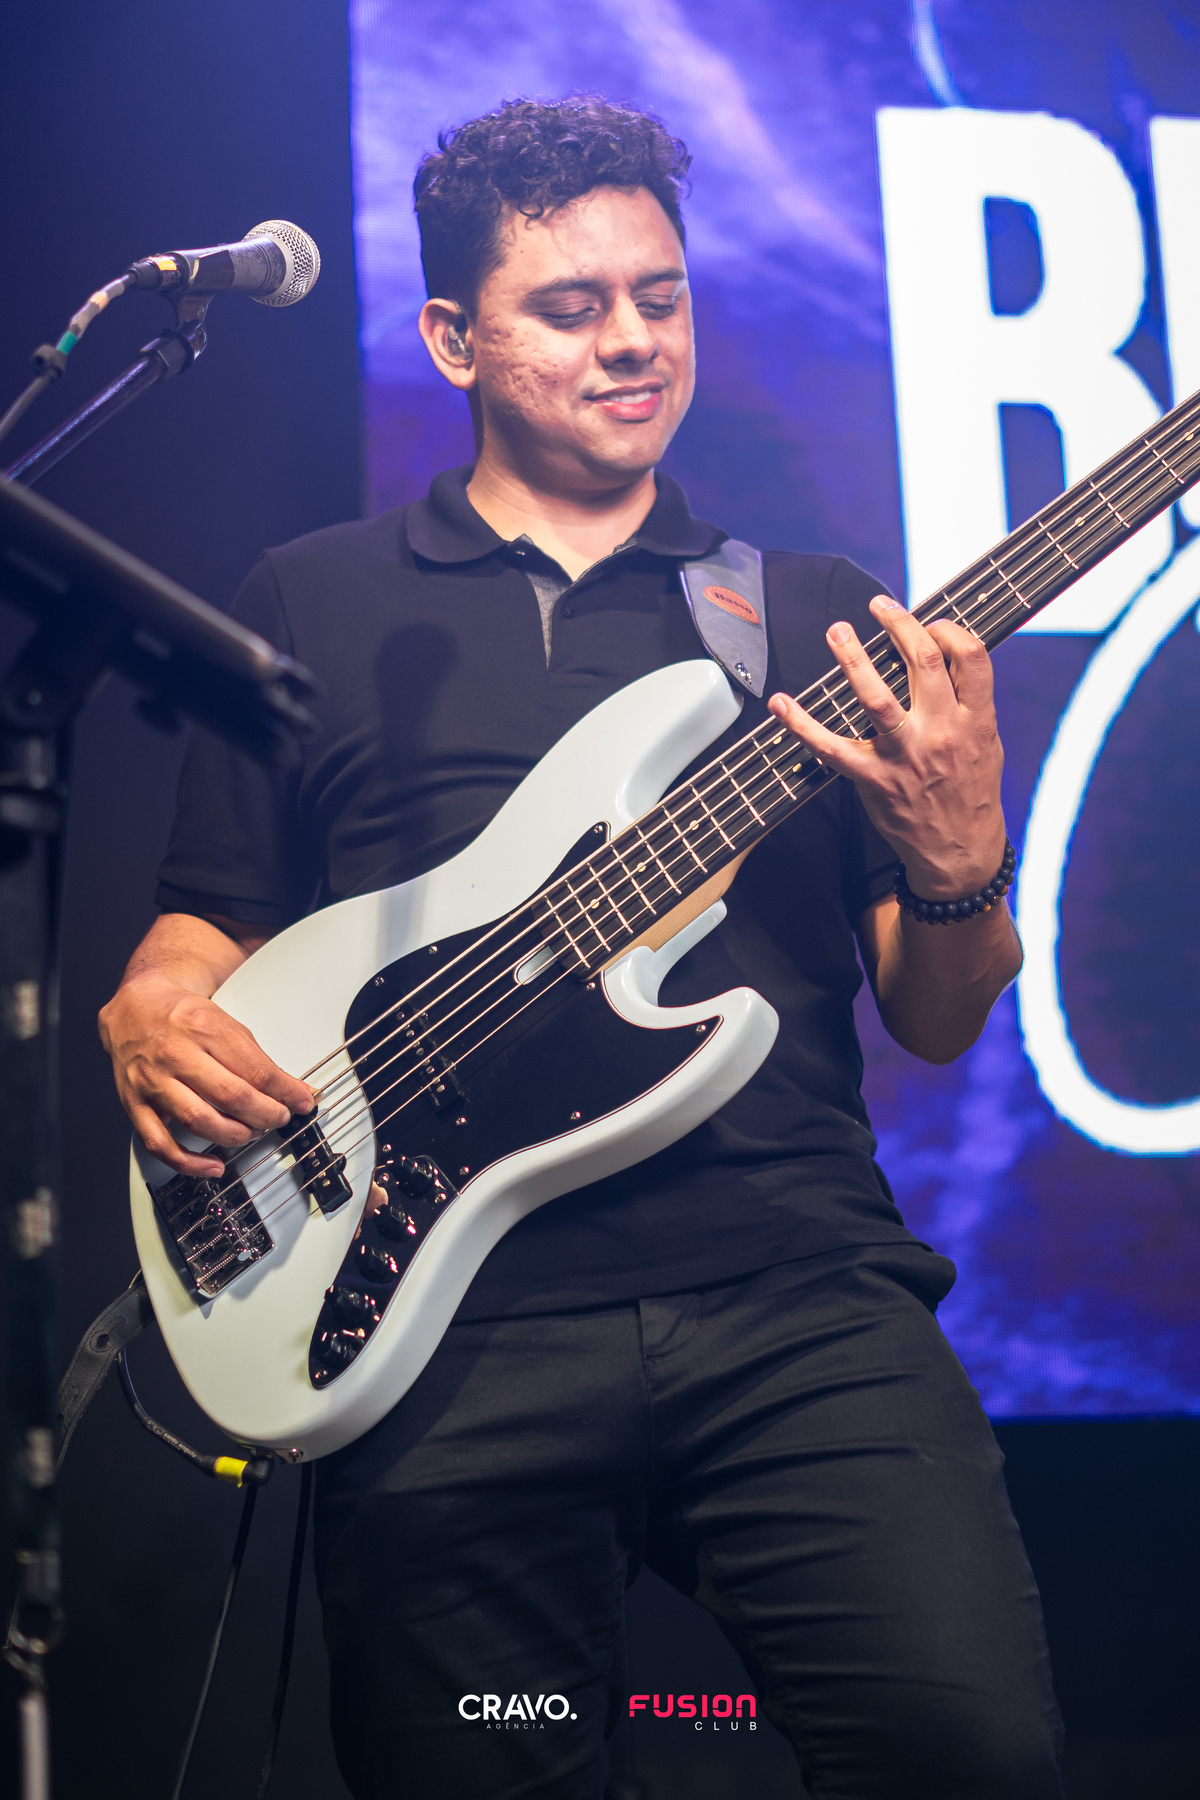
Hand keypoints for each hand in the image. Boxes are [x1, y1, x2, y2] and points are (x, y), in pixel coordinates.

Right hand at [99, 973, 313, 1178]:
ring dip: (236, 1135)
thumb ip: (257, 1059)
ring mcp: (152, 1081)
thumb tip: (292, 1090)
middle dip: (266, 1114)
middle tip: (279, 1118)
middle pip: (231, 1096)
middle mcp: (175, 1054)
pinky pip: (160, 1144)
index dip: (286, 1092)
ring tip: (252, 1132)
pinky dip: (189, 1163)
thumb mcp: (225, 1023)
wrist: (134, 1009)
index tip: (302, 1102)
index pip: (255, 1070)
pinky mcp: (134, 1104)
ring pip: (199, 1120)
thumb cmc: (181, 1016)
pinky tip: (213, 1165)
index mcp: (203, 1028)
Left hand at [768, 596, 1006, 899]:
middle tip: (878, 605)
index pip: (970, 656)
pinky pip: (831, 749)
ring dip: (852, 658)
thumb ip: (968, 701)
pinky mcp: (874, 780)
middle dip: (898, 624)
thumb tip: (942, 653)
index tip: (929, 620)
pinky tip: (781, 703)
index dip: (948, 628)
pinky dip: (801, 725)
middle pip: (923, 662)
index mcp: (976, 721)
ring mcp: (906, 757)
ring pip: (876, 697)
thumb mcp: (986, 742)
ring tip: (837, 632)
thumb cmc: (970, 792)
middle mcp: (942, 733)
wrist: (959, 853)